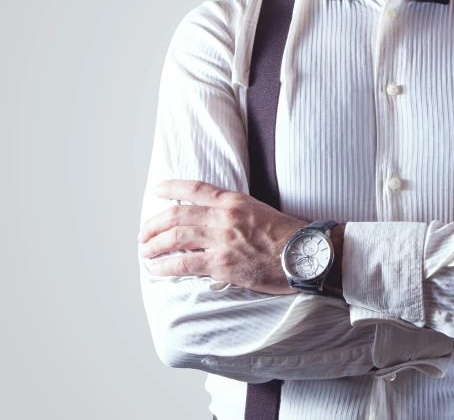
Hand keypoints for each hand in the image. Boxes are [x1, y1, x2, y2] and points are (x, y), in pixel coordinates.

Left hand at [138, 180, 308, 293]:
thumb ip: (238, 212)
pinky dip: (164, 266)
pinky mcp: (221, 264)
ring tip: (145, 251)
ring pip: (174, 238)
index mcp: (234, 201)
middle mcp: (224, 217)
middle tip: (144, 233)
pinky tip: (156, 269)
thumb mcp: (262, 211)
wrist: (305, 255)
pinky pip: (183, 263)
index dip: (172, 188)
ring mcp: (221, 240)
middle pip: (176, 216)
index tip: (157, 190)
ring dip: (153, 245)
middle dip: (154, 224)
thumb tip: (218, 220)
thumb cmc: (289, 236)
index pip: (195, 189)